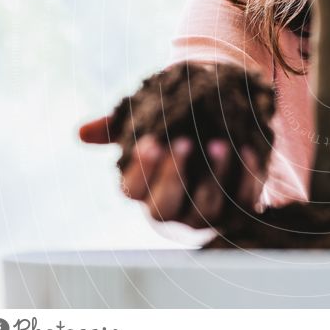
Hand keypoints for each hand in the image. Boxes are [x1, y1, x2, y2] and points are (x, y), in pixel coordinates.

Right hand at [79, 115, 264, 226]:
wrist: (219, 120)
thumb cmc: (175, 123)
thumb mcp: (148, 119)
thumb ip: (117, 126)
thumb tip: (82, 132)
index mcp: (145, 188)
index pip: (134, 190)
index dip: (141, 169)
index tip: (151, 142)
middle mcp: (173, 207)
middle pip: (164, 208)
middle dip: (173, 177)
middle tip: (183, 143)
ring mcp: (206, 211)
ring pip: (206, 208)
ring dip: (214, 178)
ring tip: (220, 144)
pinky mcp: (239, 205)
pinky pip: (244, 200)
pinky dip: (247, 177)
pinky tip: (247, 150)